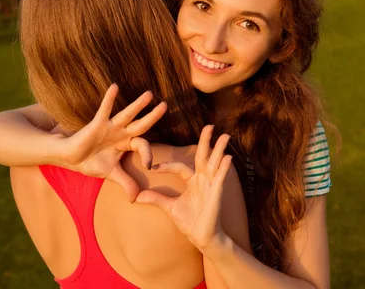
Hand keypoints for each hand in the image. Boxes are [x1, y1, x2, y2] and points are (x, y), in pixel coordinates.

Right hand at [58, 84, 166, 201]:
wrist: (71, 158)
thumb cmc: (92, 163)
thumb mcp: (112, 174)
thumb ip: (126, 183)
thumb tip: (137, 199)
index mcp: (127, 144)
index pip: (143, 145)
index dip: (147, 154)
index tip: (149, 165)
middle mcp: (121, 133)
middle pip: (141, 123)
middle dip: (153, 116)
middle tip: (165, 105)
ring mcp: (110, 127)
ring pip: (127, 114)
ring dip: (138, 105)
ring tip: (149, 94)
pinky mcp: (97, 124)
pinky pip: (104, 110)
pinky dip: (109, 99)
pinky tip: (115, 87)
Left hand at [135, 125, 232, 251]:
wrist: (201, 237)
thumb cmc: (189, 221)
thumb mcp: (169, 207)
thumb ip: (156, 199)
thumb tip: (136, 197)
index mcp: (192, 181)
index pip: (180, 167)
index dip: (167, 166)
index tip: (153, 168)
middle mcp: (203, 180)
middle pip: (203, 156)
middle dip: (206, 142)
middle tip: (209, 126)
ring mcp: (211, 186)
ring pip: (215, 163)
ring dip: (220, 149)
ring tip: (224, 135)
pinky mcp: (216, 193)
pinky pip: (220, 178)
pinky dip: (223, 167)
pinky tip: (228, 157)